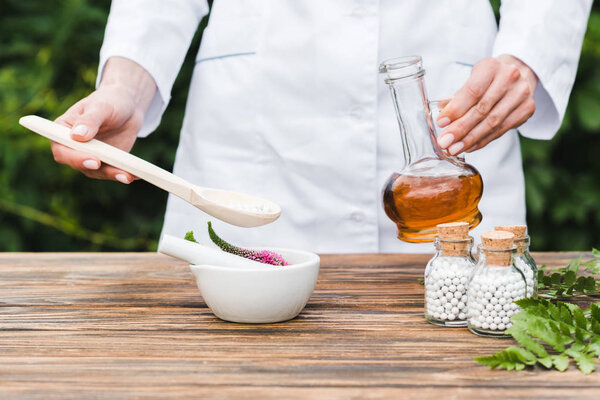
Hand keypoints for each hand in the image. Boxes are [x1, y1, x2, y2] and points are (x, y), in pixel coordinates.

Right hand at [52, 57, 155, 182]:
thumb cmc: (109, 101)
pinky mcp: (106, 162)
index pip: (62, 150)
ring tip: (128, 176)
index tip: (94, 160)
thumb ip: (89, 120)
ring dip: (113, 174)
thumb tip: (77, 136)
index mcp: (63, 132)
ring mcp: (90, 156)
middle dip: (98, 170)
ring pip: (98, 172)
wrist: (127, 107)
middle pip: (80, 165)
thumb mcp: (101, 107)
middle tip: (116, 171)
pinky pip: (113, 171)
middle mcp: (73, 148)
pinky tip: (137, 175)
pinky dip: (124, 174)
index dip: (75, 158)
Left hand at [435, 55, 537, 154]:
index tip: (441, 123)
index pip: (472, 91)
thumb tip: (441, 111)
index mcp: (491, 67)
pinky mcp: (527, 108)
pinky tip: (469, 146)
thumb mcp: (471, 80)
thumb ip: (457, 97)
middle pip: (482, 109)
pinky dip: (483, 140)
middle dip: (460, 129)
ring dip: (470, 139)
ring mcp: (521, 94)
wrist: (518, 73)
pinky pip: (502, 130)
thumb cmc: (489, 79)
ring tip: (454, 148)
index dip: (456, 109)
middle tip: (445, 142)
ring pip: (493, 122)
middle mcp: (509, 77)